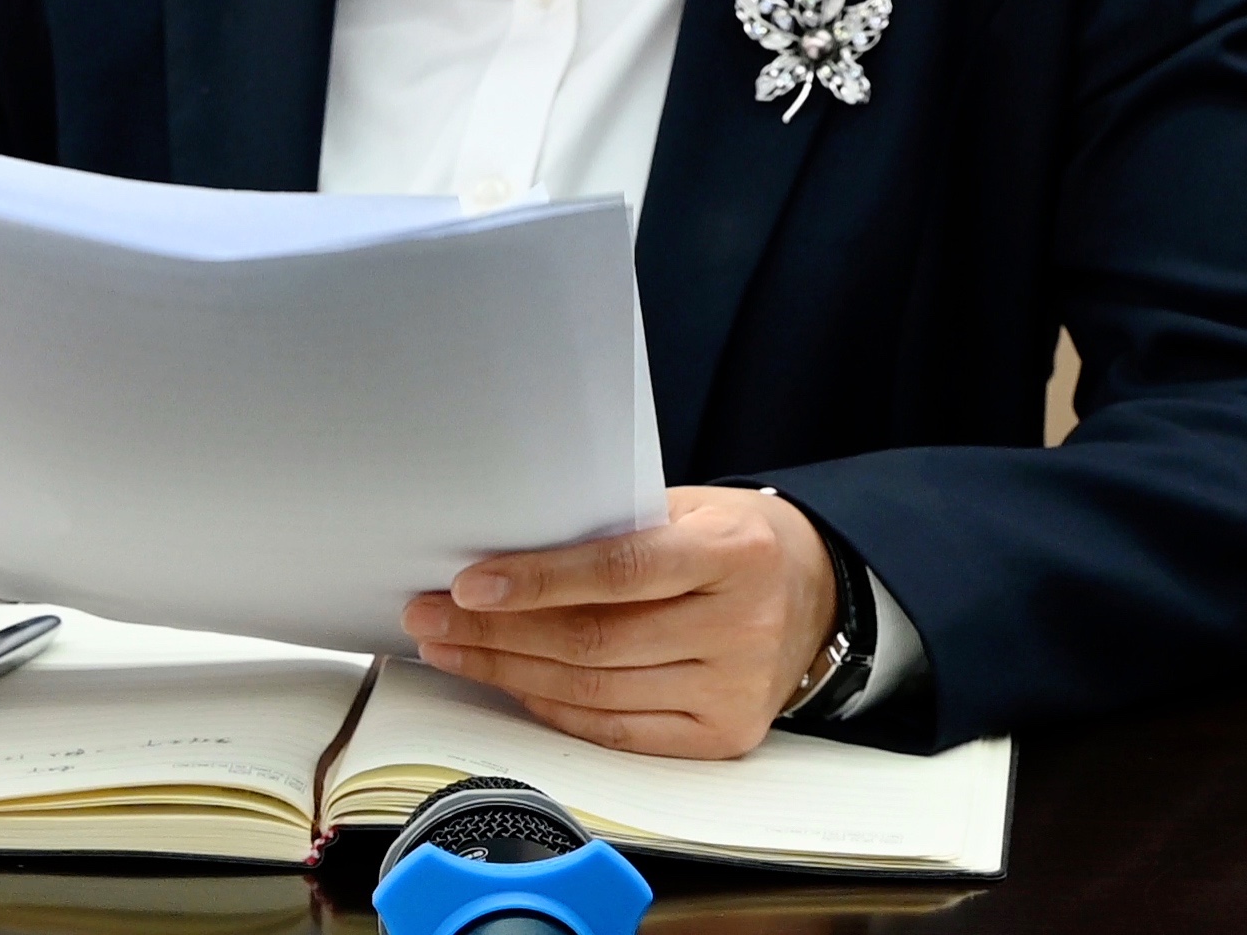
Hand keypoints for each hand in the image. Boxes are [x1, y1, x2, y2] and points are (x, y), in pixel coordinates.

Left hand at [401, 485, 838, 758]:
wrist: (813, 593)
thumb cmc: (732, 541)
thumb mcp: (688, 509)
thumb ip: (616, 530)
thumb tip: (507, 555)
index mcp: (735, 552)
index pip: (622, 570)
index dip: (539, 581)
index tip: (469, 585)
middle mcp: (743, 626)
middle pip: (596, 640)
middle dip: (498, 632)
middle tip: (432, 617)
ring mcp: (735, 690)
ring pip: (596, 692)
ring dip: (509, 672)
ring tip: (452, 649)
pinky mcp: (723, 737)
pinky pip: (617, 731)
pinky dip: (554, 709)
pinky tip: (511, 684)